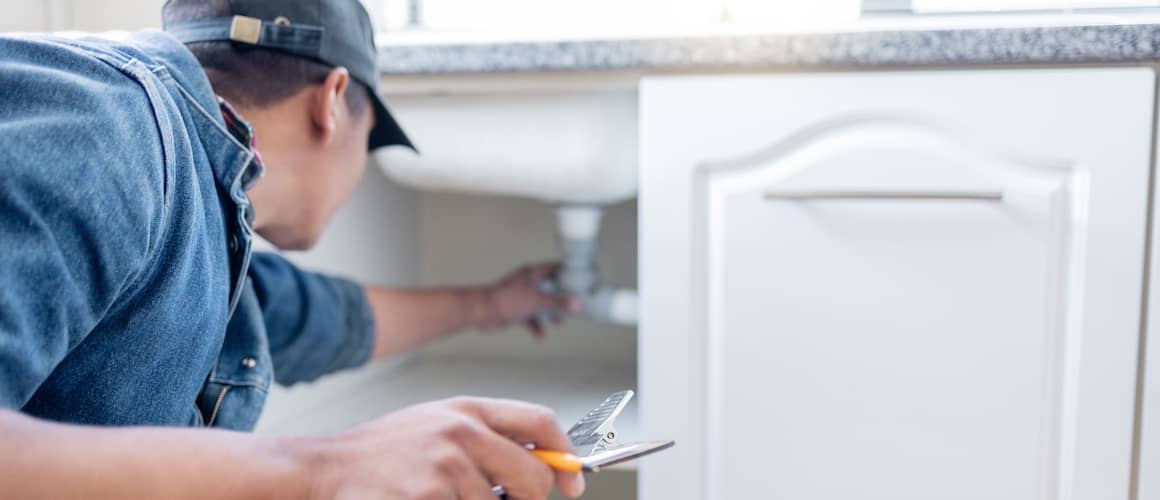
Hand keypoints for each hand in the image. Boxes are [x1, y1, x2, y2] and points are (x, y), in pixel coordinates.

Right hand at [296, 397, 585, 499]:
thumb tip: (548, 464)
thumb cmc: (387, 451)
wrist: (327, 467)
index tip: (572, 484)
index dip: (567, 456)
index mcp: (468, 409)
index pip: (541, 422)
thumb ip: (490, 436)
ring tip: (442, 496)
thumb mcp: (440, 424)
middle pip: (533, 477)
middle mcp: (461, 433)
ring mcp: (444, 467)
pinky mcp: (427, 497)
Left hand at [479, 263, 580, 338]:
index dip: (568, 274)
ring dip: (550, 314)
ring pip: (542, 305)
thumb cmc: (504, 300)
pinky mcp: (517, 311)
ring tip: (559, 322)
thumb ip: (557, 302)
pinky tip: (540, 337)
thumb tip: (576, 303)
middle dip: (561, 299)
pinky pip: (532, 319)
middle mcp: (528, 284)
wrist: (482, 313)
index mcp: (532, 274)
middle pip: (551, 289)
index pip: (555, 269)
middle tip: (574, 305)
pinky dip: (536, 328)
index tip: (581, 280)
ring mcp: (523, 297)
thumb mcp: (536, 300)